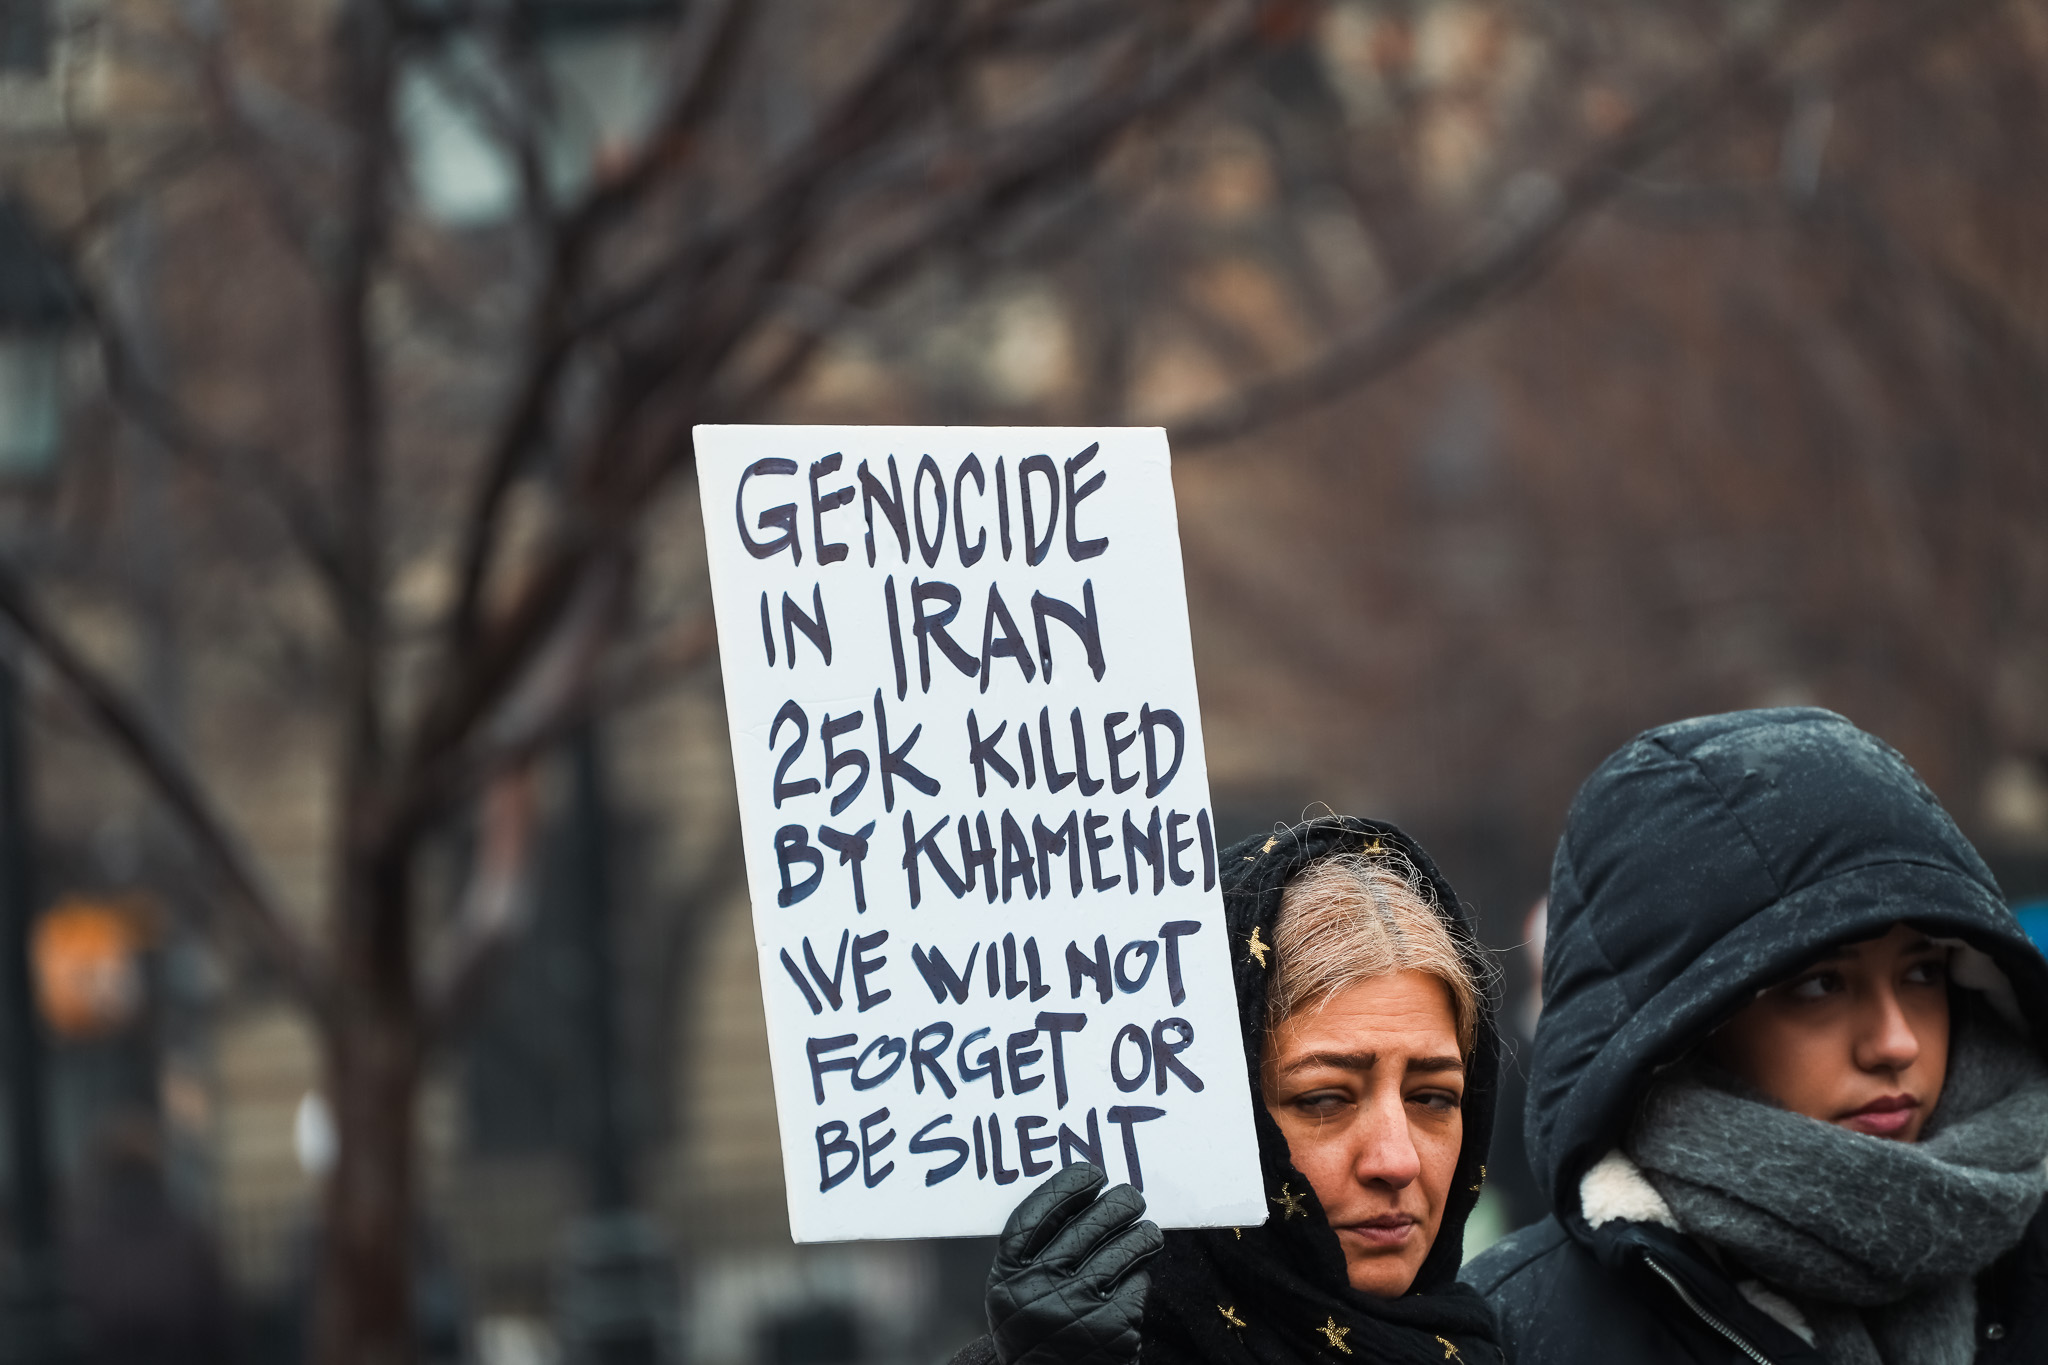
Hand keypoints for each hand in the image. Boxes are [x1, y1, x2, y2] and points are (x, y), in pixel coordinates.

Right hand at [986, 1163, 1162, 1364]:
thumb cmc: (1037, 1330)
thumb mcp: (1015, 1292)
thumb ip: (1034, 1251)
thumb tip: (1080, 1190)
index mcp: (1007, 1278)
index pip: (1037, 1214)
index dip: (1068, 1186)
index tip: (1093, 1173)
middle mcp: (1039, 1292)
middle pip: (1088, 1224)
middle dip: (1120, 1203)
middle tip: (1131, 1199)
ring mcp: (1078, 1310)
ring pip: (1125, 1247)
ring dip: (1143, 1235)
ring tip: (1146, 1234)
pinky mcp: (1115, 1328)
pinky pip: (1139, 1281)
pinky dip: (1140, 1277)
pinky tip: (1133, 1281)